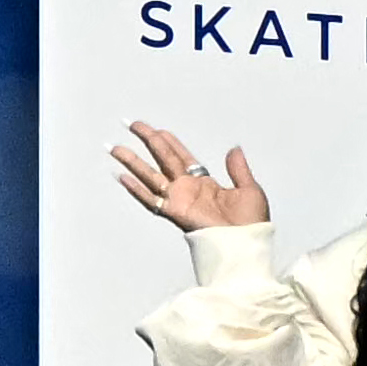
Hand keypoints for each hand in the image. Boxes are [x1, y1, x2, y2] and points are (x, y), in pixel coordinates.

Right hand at [111, 123, 269, 232]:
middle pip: (162, 159)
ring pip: (151, 176)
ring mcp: (179, 200)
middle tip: (132, 124)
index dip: (169, 141)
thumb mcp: (248, 188)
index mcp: (204, 183)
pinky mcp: (175, 213)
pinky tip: (122, 177)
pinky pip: (151, 200)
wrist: (247, 241)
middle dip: (148, 141)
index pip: (181, 156)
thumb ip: (238, 168)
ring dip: (133, 162)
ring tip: (115, 148)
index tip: (156, 129)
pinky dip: (136, 189)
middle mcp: (188, 189)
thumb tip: (234, 148)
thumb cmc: (251, 222)